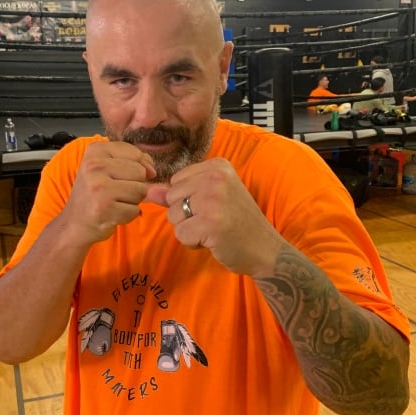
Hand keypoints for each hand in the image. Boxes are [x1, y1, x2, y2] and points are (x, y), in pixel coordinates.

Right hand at [61, 141, 155, 245]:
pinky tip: (112, 214)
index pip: (136, 154)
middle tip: (114, 193)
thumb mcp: (107, 168)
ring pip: (140, 191)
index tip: (120, 177)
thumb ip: (134, 160)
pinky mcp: (104, 207)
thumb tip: (151, 170)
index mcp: (95, 151)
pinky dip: (127, 215)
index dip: (137, 168)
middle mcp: (94, 166)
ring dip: (132, 201)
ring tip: (114, 202)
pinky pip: (135, 210)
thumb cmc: (94, 194)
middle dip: (134, 185)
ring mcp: (98, 187)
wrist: (75, 223)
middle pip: (140, 172)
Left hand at [145, 158, 284, 276]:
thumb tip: (149, 191)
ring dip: (188, 229)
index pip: (176, 180)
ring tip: (213, 230)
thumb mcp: (211, 199)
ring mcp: (213, 200)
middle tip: (213, 221)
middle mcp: (216, 177)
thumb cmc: (237, 223)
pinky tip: (213, 240)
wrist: (266, 249)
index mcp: (217, 166)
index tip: (213, 207)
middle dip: (186, 215)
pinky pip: (180, 234)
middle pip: (171, 197)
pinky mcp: (210, 223)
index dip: (188, 200)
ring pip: (173, 216)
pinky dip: (193, 242)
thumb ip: (180, 193)